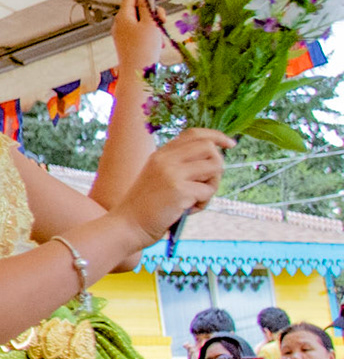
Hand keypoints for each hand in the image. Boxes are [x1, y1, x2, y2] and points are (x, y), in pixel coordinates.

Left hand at [111, 0, 163, 74]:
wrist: (138, 75)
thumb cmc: (145, 48)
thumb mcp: (150, 23)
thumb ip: (147, 6)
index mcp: (123, 16)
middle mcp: (119, 23)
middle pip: (137, 8)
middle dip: (153, 12)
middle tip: (163, 19)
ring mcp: (122, 34)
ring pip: (141, 21)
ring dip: (154, 25)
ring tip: (159, 39)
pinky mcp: (127, 43)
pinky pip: (140, 33)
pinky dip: (150, 35)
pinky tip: (157, 45)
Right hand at [118, 128, 232, 243]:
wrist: (128, 224)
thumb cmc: (147, 206)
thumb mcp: (159, 177)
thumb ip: (180, 165)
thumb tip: (214, 160)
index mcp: (161, 154)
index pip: (194, 134)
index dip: (216, 136)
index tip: (230, 144)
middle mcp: (166, 159)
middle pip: (209, 148)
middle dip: (217, 165)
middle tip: (208, 183)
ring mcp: (172, 173)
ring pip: (214, 168)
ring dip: (212, 186)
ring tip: (195, 200)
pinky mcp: (179, 190)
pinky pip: (208, 191)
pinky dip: (203, 204)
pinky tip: (186, 211)